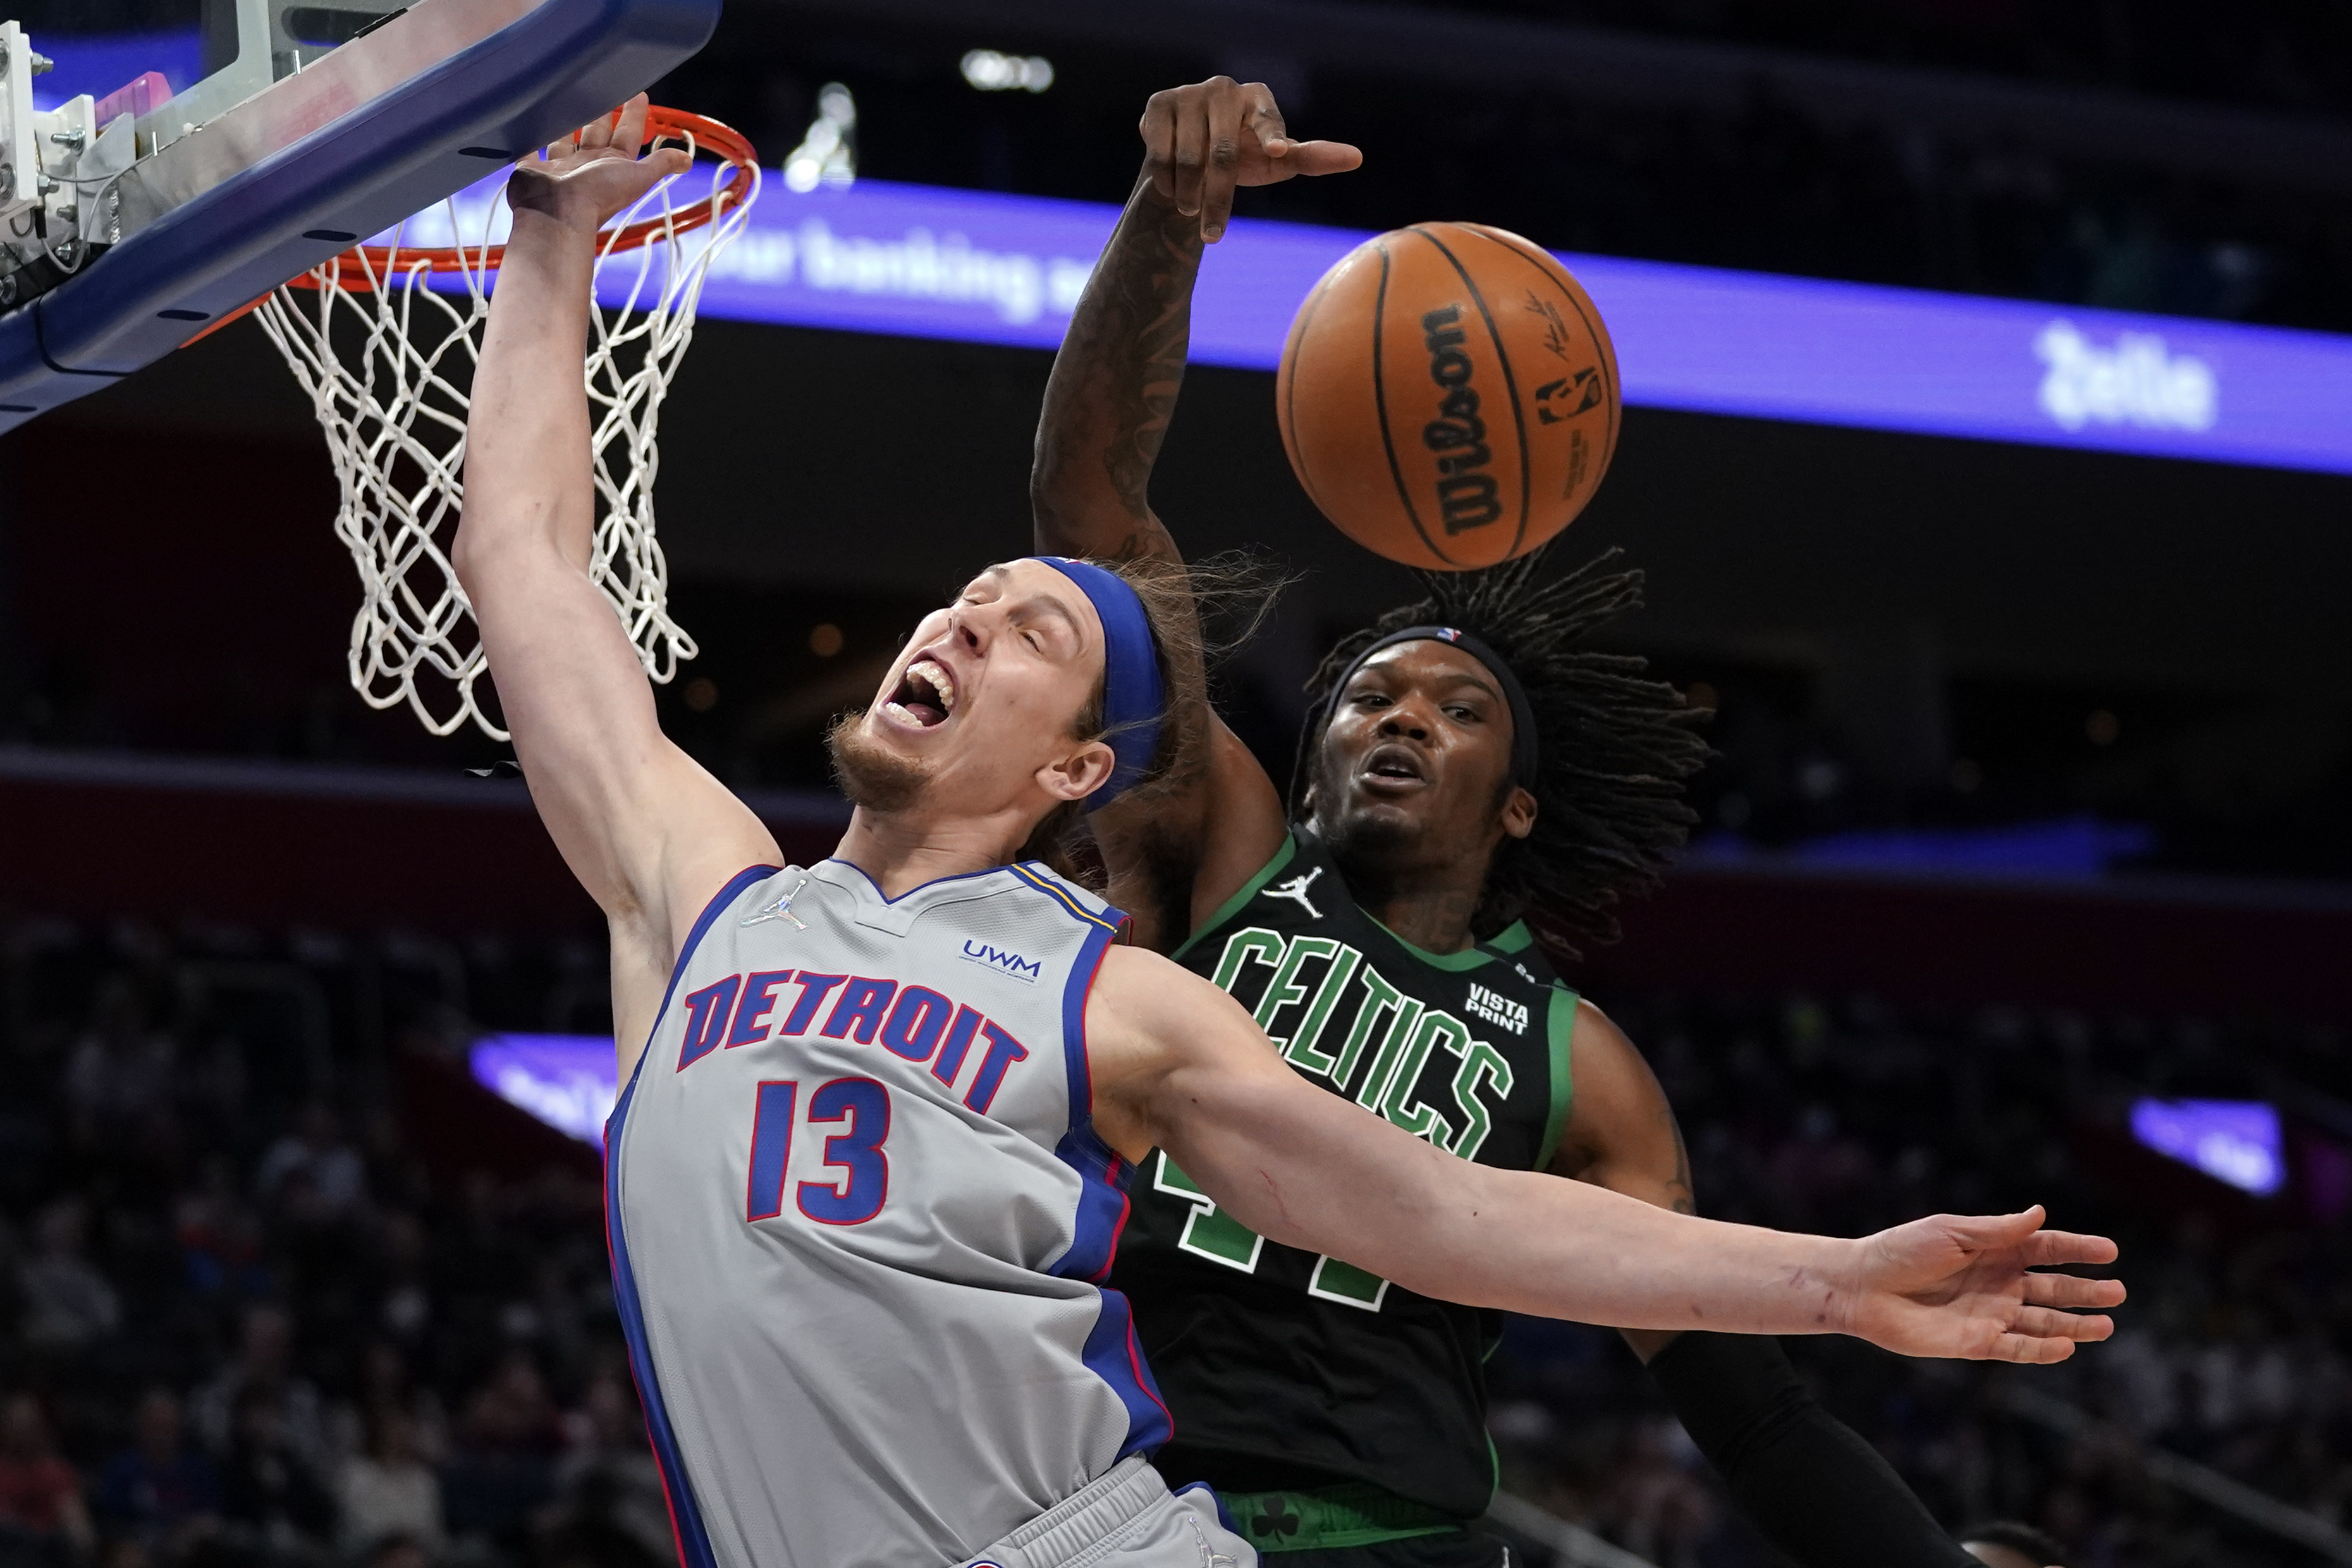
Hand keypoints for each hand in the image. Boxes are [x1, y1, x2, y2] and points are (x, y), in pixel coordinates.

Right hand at [507, 94, 691, 236]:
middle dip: (600, 110)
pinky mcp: (533, 169)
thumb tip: (687, 159)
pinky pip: (531, 147)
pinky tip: (531, 118)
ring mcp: (559, 167)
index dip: (634, 114)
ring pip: (563, 136)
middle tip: (601, 84)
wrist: (556, 216)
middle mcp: (587, 165)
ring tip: (567, 94)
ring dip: (566, 119)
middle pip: (595, 131)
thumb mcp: (636, 177)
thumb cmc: (597, 197)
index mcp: (612, 165)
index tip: (637, 92)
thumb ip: (660, 165)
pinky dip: (531, 135)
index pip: (627, 134)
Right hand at [1140, 76, 1361, 242]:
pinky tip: (1171, 189)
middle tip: (1213, 235)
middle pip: (1223, 155)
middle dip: (1217, 200)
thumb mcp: (1277, 162)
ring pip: (1190, 158)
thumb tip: (1358, 158)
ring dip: (1189, 196)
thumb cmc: (1245, 155)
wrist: (1189, 151)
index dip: (1272, 136)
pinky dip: (1166, 182)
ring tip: (1191, 208)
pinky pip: (1161, 154)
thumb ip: (1312, 158)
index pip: (1268, 120)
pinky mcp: (1159, 103)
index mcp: (1259, 97)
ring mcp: (1189, 92)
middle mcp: (1224, 88)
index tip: (1279, 151)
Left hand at [1844, 1206, 2124, 1362]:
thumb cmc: (1901, 1250)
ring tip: (2106, 1326)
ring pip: (2043, 1322)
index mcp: (1994, 1250)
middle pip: (2053, 1288)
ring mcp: (1990, 1314)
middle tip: (2118, 1291)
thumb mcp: (1951, 1231)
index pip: (2046, 1249)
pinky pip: (2017, 1348)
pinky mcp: (1976, 1342)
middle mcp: (1998, 1283)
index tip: (2110, 1251)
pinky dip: (2043, 1349)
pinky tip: (2067, 1347)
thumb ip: (1996, 1229)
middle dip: (2086, 1291)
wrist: (1860, 1286)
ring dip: (2074, 1324)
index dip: (2078, 1250)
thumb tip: (2040, 1213)